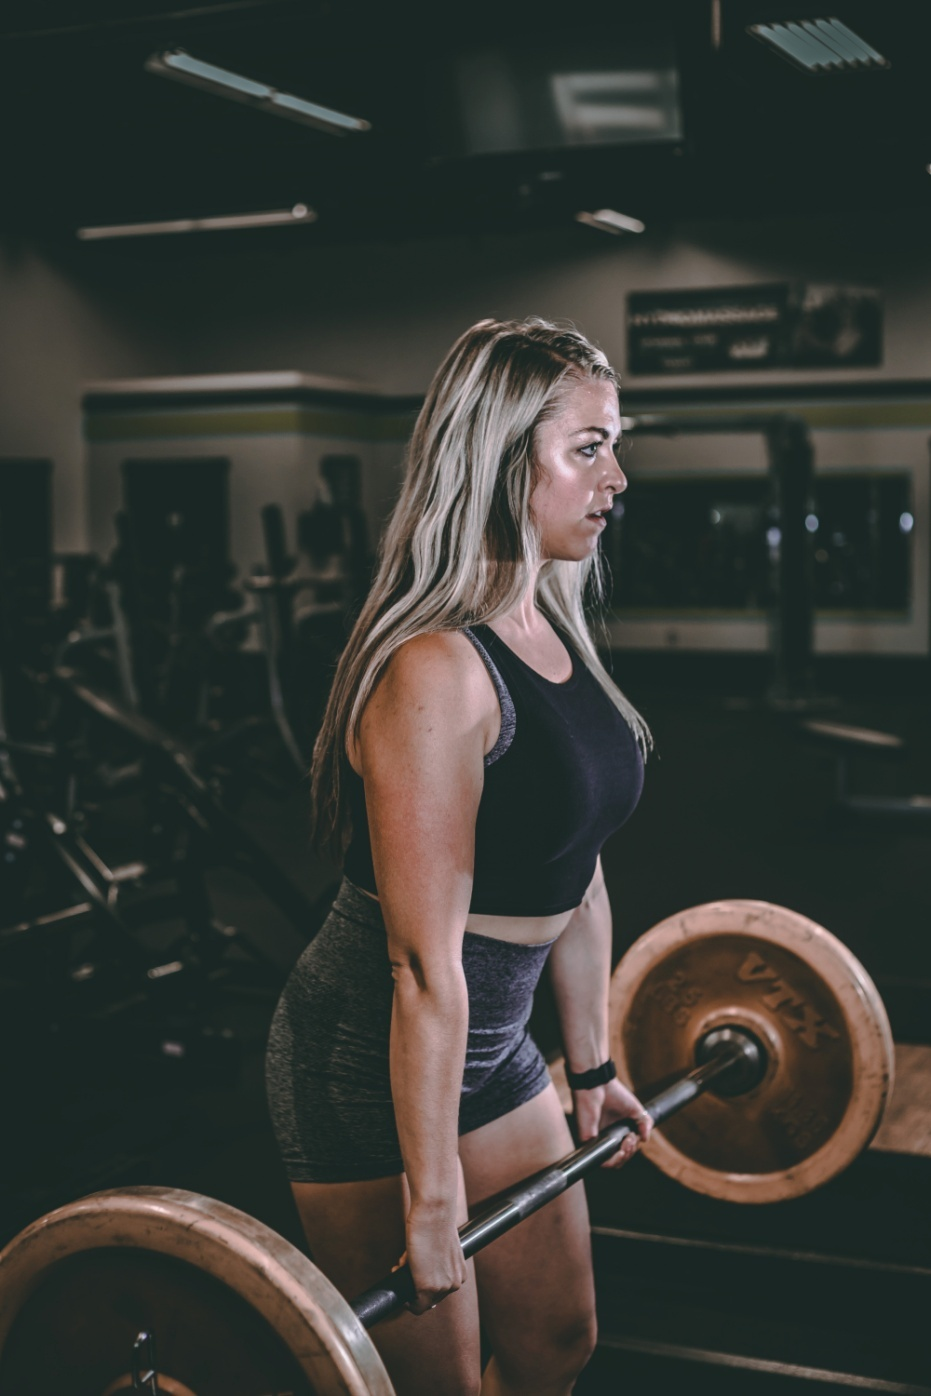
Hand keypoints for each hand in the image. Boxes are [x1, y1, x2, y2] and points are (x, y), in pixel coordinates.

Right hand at [397, 1201, 467, 1315]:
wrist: (434, 1214)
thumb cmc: (435, 1223)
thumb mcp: (440, 1246)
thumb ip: (436, 1261)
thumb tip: (419, 1268)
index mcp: (460, 1274)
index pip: (440, 1290)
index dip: (423, 1282)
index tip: (414, 1273)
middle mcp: (454, 1284)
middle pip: (431, 1297)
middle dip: (415, 1284)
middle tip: (405, 1267)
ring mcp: (442, 1288)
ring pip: (421, 1301)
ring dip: (409, 1286)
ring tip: (404, 1263)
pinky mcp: (427, 1288)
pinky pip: (416, 1308)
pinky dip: (407, 1303)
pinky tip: (401, 1286)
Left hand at [573, 1077, 652, 1168]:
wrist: (598, 1084)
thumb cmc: (614, 1093)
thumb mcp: (636, 1110)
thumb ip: (644, 1124)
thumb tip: (645, 1140)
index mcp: (615, 1132)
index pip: (625, 1151)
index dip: (632, 1149)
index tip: (634, 1137)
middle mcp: (605, 1138)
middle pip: (619, 1159)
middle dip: (629, 1153)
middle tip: (630, 1139)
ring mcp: (596, 1140)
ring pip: (610, 1162)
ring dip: (623, 1157)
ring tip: (626, 1143)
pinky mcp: (587, 1141)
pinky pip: (599, 1160)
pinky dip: (610, 1161)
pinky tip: (619, 1151)